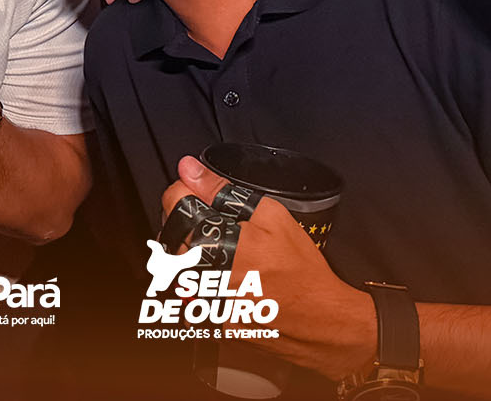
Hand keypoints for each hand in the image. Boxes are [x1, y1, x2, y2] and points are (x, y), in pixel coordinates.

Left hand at [160, 157, 375, 381]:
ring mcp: (201, 300)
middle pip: (171, 233)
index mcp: (213, 240)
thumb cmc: (300, 270)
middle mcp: (201, 273)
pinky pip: (191, 291)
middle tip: (223, 228)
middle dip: (191, 223)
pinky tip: (233, 282)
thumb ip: (222, 190)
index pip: (173, 202)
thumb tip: (190, 168)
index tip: (199, 194)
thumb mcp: (271, 216)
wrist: (318, 318)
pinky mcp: (207, 321)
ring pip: (178, 263)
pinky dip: (205, 281)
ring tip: (230, 257)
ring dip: (195, 253)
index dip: (187, 191)